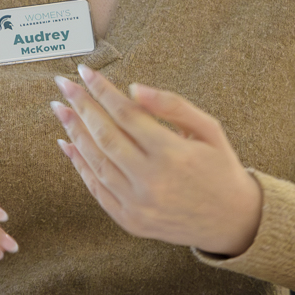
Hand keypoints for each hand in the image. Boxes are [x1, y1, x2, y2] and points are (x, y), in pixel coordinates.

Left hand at [51, 64, 261, 255]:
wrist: (233, 222)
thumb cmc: (221, 168)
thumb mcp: (209, 130)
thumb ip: (173, 106)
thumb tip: (133, 89)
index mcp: (173, 154)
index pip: (126, 113)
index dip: (102, 91)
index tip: (85, 72)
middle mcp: (152, 181)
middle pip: (105, 135)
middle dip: (81, 106)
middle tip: (63, 84)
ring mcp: (139, 204)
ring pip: (96, 162)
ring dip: (74, 132)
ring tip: (61, 109)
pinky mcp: (131, 221)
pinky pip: (97, 189)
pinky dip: (80, 165)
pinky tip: (68, 143)